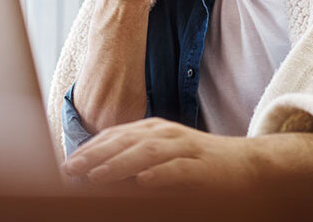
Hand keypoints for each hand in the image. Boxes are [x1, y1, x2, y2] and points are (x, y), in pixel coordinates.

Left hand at [60, 117, 257, 189]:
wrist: (244, 164)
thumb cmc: (196, 163)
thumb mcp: (161, 156)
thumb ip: (133, 160)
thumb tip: (95, 173)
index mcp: (153, 129)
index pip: (115, 134)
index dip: (90, 148)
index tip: (68, 163)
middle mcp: (166, 134)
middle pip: (125, 140)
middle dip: (95, 155)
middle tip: (71, 169)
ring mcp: (185, 148)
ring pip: (147, 153)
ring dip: (119, 164)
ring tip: (95, 176)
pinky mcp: (202, 167)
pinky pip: (178, 169)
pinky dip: (160, 174)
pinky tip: (142, 182)